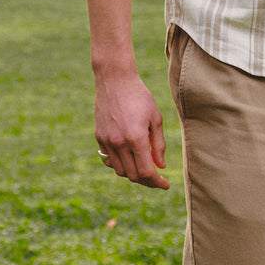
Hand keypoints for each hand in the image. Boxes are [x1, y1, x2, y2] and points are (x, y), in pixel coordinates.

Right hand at [94, 71, 168, 189]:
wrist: (114, 80)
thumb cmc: (140, 96)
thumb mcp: (155, 118)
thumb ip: (158, 144)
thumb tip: (160, 166)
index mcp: (136, 138)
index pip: (147, 171)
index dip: (157, 182)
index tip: (165, 184)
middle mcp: (119, 143)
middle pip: (133, 175)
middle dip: (147, 181)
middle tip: (157, 179)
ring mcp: (107, 141)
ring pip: (120, 171)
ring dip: (133, 174)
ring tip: (144, 168)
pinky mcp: (99, 137)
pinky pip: (109, 160)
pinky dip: (120, 164)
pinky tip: (130, 159)